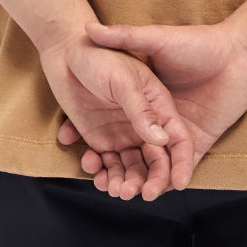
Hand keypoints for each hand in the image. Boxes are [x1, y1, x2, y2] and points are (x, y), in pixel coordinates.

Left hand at [39, 30, 195, 199]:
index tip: (178, 184)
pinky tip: (92, 167)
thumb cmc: (99, 58)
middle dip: (150, 180)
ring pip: (132, 167)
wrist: (65, 53)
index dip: (182, 162)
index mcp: (158, 105)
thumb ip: (141, 110)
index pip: (178, 138)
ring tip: (113, 188)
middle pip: (156, 160)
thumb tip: (162, 140)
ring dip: (125, 181)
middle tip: (138, 193)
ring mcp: (123, 133)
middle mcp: (144, 123)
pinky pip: (107, 164)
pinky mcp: (101, 139)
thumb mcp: (122, 81)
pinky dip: (101, 172)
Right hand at [56, 20, 246, 199]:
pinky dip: (170, 179)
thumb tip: (89, 28)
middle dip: (112, 165)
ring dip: (137, 177)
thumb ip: (125, 36)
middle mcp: (158, 116)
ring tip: (120, 190)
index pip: (114, 118)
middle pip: (130, 146)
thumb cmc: (198, 42)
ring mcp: (180, 130)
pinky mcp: (200, 140)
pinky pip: (183, 165)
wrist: (239, 52)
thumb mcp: (157, 38)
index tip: (69, 139)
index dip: (92, 130)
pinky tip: (154, 188)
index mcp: (146, 95)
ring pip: (153, 161)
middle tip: (94, 176)